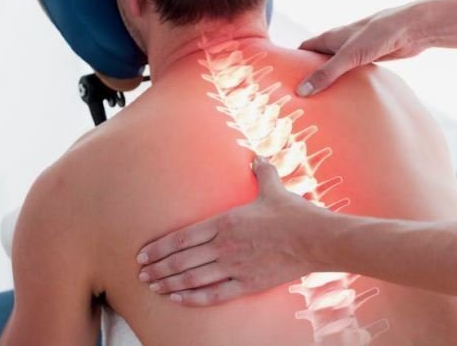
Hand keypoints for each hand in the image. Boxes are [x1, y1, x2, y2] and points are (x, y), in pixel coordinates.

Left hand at [136, 157, 323, 306]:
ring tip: (154, 287)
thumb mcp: (273, 188)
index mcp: (225, 221)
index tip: (143, 254)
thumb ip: (261, 173)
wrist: (315, 239)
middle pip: (181, 260)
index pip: (182, 237)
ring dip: (169, 283)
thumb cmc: (293, 214)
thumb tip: (257, 158)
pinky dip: (192, 298)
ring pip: (193, 279)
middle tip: (141, 274)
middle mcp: (224, 246)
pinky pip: (214, 295)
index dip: (159, 247)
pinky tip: (179, 299)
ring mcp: (235, 267)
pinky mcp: (248, 284)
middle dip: (158, 268)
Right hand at [296, 5, 425, 96]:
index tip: (282, 80)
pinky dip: (346, 84)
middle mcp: (339, 43)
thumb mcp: (348, 57)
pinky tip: (345, 98)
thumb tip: (301, 91)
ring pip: (335, 68)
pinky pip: (351, 74)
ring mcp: (354, 51)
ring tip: (319, 102)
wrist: (410, 29)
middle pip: (318, 60)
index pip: (303, 49)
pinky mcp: (369, 59)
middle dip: (309, 75)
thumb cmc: (378, 35)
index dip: (292, 62)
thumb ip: (326, 73)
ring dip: (329, 81)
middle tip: (299, 98)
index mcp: (330, 38)